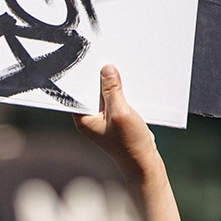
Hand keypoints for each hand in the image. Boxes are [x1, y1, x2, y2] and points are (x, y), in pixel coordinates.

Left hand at [74, 65, 160, 181]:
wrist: (144, 161)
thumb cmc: (130, 143)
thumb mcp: (120, 112)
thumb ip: (112, 90)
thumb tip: (106, 69)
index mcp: (83, 119)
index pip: (76, 92)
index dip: (81, 76)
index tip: (87, 60)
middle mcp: (89, 118)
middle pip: (90, 90)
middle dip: (98, 77)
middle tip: (104, 59)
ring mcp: (101, 118)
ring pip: (103, 93)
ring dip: (111, 83)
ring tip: (117, 67)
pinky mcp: (113, 117)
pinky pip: (113, 98)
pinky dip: (119, 91)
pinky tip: (126, 81)